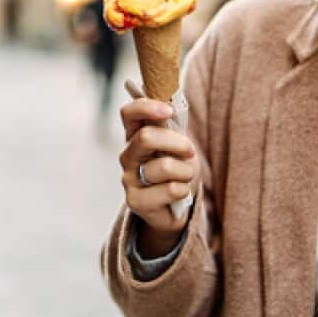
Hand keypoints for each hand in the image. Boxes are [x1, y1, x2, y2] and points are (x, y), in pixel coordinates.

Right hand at [119, 82, 196, 257]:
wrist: (175, 209)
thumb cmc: (177, 171)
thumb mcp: (177, 146)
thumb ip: (171, 129)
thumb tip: (170, 108)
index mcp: (134, 136)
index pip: (128, 113)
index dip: (146, 107)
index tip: (168, 110)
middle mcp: (127, 155)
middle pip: (146, 137)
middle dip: (177, 143)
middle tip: (190, 151)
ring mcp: (128, 179)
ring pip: (165, 167)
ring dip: (186, 172)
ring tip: (183, 178)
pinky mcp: (135, 201)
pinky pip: (171, 189)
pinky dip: (184, 191)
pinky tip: (177, 195)